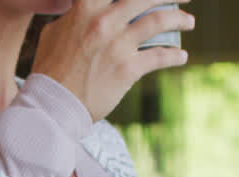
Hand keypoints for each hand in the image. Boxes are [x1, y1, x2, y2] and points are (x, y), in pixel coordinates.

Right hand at [32, 0, 194, 122]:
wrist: (51, 104)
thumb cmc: (49, 69)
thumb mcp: (54, 32)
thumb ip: (74, 17)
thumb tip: (81, 10)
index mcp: (86, 8)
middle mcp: (105, 21)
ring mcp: (118, 45)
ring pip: (160, 21)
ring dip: (180, 19)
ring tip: (189, 22)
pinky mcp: (127, 69)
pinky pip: (159, 57)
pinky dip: (174, 56)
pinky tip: (181, 57)